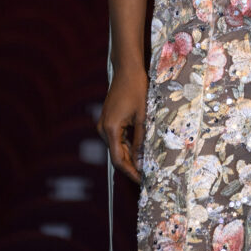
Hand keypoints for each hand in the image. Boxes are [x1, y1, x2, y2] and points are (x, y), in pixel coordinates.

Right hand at [97, 66, 148, 184]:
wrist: (127, 70)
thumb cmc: (136, 89)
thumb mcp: (142, 116)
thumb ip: (140, 140)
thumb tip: (141, 161)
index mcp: (110, 129)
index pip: (118, 160)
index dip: (130, 172)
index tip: (142, 180)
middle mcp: (103, 129)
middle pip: (116, 155)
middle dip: (131, 166)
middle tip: (147, 176)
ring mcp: (104, 125)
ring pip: (117, 148)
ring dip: (130, 157)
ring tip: (145, 166)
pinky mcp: (108, 121)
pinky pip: (117, 139)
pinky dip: (127, 146)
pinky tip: (139, 151)